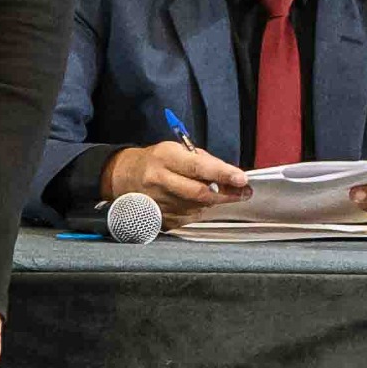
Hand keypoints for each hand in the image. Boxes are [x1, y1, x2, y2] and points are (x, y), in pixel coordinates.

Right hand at [102, 139, 250, 213]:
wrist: (124, 177)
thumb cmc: (156, 161)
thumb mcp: (177, 150)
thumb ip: (203, 162)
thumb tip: (230, 176)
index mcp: (164, 158)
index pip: (198, 167)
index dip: (222, 174)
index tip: (242, 178)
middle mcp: (159, 180)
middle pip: (199, 193)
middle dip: (225, 194)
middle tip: (243, 192)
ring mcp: (158, 202)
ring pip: (197, 207)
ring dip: (212, 202)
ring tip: (217, 193)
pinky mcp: (158, 217)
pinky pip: (188, 217)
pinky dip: (198, 210)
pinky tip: (194, 202)